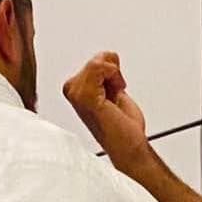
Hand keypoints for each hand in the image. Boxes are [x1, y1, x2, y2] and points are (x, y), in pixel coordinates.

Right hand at [62, 52, 152, 170]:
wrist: (129, 145)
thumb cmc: (123, 127)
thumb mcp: (114, 90)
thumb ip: (105, 73)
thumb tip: (106, 56)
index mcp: (76, 91)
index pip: (94, 60)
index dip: (111, 72)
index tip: (113, 93)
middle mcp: (72, 92)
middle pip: (95, 58)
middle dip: (112, 73)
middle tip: (115, 96)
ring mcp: (76, 94)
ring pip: (97, 62)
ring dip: (114, 77)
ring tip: (114, 96)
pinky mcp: (84, 96)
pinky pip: (99, 67)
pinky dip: (114, 76)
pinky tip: (114, 94)